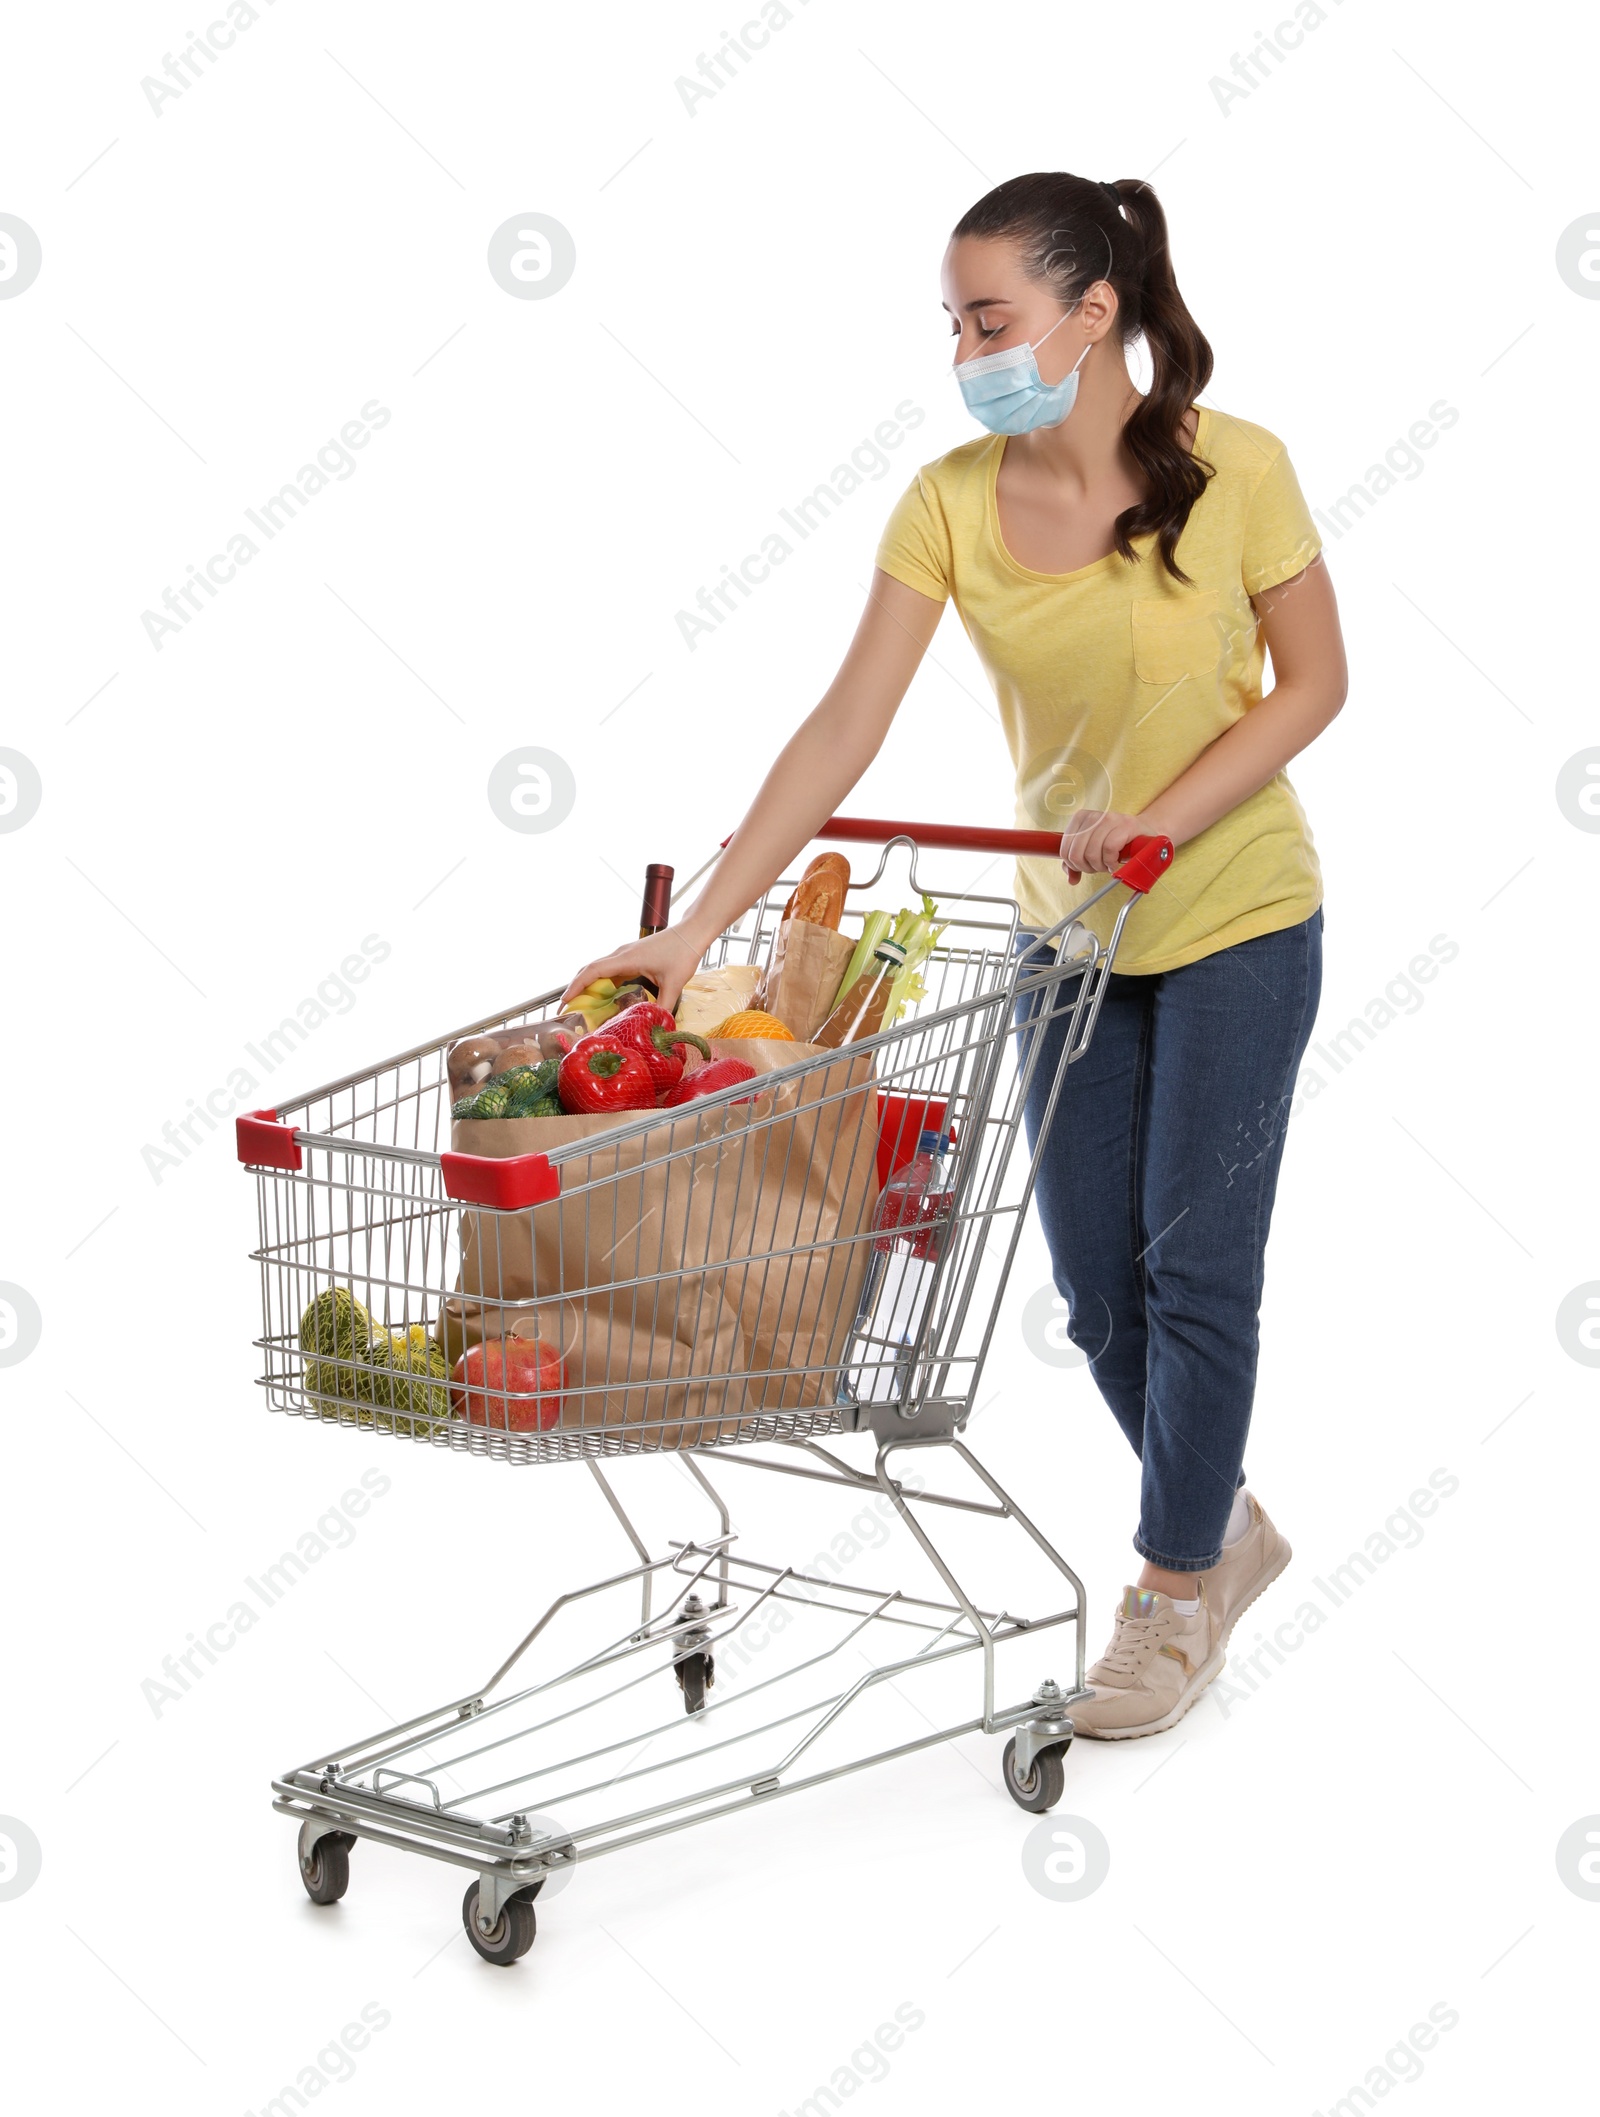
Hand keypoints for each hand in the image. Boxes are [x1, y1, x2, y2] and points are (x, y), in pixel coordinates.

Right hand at [559, 925, 705, 1014]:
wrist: (691, 933)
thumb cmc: (682, 953)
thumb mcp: (674, 984)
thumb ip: (663, 1007)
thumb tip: (656, 1027)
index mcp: (626, 958)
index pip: (592, 971)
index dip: (576, 986)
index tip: (565, 1001)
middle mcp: (620, 954)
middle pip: (589, 969)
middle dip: (575, 988)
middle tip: (566, 1009)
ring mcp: (624, 955)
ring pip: (598, 969)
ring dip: (586, 985)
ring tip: (580, 1006)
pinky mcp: (630, 957)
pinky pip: (609, 970)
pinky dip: (600, 983)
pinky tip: (602, 997)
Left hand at [1059, 809, 1146, 884]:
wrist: (1144, 832)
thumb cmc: (1116, 841)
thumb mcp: (1093, 849)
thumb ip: (1077, 862)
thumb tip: (1071, 879)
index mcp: (1080, 818)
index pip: (1065, 848)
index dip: (1073, 864)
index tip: (1084, 867)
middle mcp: (1093, 816)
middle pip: (1077, 853)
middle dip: (1086, 867)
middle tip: (1098, 867)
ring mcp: (1110, 819)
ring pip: (1092, 852)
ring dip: (1100, 866)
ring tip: (1107, 864)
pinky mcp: (1125, 825)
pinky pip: (1109, 849)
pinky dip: (1111, 862)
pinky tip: (1114, 862)